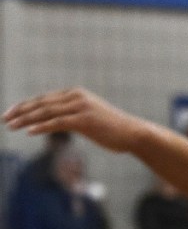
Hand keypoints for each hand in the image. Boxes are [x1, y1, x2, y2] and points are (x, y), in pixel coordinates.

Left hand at [3, 88, 141, 153]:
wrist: (133, 133)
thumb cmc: (113, 130)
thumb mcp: (90, 119)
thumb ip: (73, 117)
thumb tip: (59, 123)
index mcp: (75, 94)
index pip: (44, 99)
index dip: (25, 106)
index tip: (11, 113)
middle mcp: (75, 96)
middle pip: (41, 103)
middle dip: (20, 111)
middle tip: (5, 119)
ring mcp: (80, 107)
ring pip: (46, 112)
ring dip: (26, 119)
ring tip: (11, 125)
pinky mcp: (84, 120)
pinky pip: (57, 123)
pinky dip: (41, 127)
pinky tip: (29, 132)